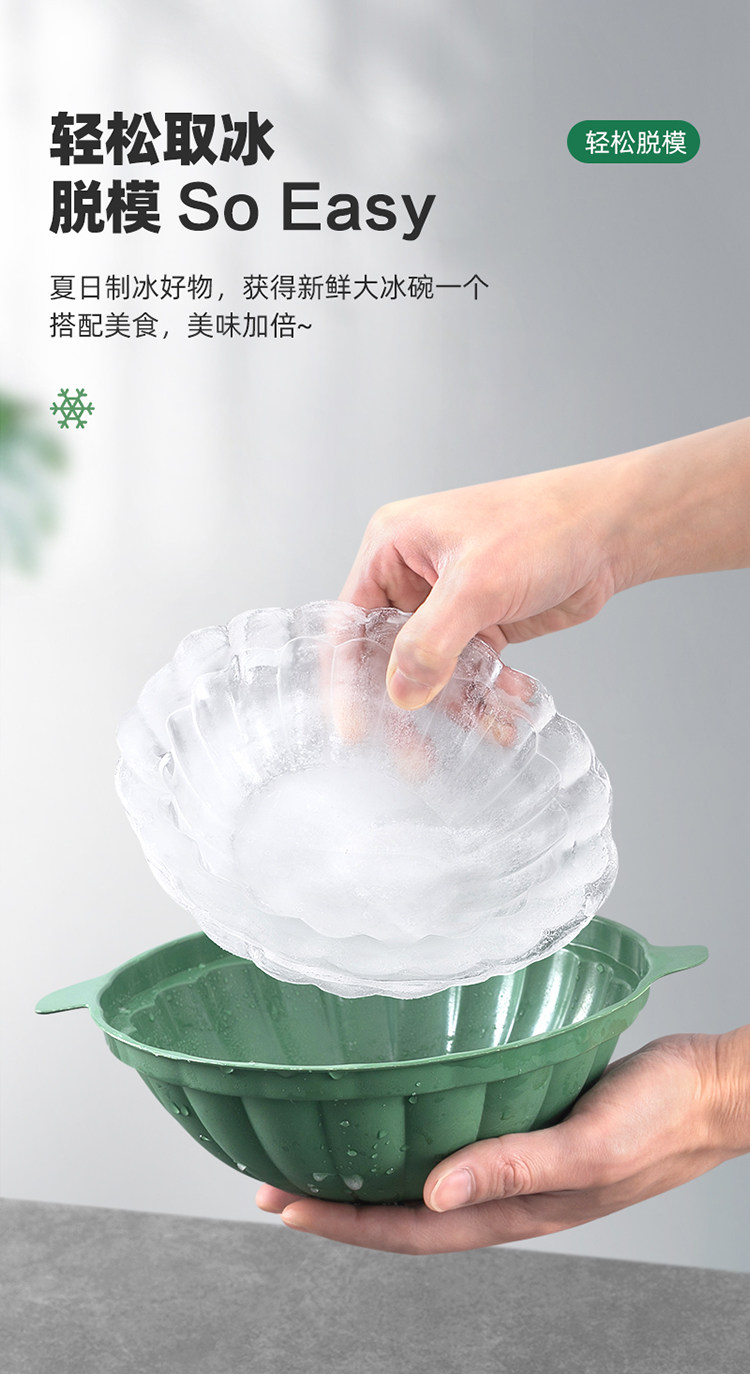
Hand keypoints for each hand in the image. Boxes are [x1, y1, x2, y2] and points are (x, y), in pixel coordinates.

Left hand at [256, 1030, 748, 1253]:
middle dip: (338, 1207)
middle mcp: (510, 1192)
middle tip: (275, 1185)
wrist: (711, 1090)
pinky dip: (415, 1142)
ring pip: (428, 1183)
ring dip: (371, 1177)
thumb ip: (517, 1167)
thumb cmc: (663, 1117)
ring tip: (320, 1156)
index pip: (410, 1230)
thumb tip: (436, 1194)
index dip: (343, 1223)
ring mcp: (520, 1163)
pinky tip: (403, 1115)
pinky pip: (459, 1145)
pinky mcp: (531, 1126)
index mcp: (519, 1208)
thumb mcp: (591, 1144)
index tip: (283, 1205)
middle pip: (406, 1215)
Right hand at [341, 421, 749, 708]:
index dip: (346, 678)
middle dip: (404, 705)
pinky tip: (508, 710)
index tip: (354, 729)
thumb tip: (401, 693)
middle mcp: (412, 575)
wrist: (611, 530)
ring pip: (431, 671)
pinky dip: (484, 694)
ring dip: (453, 706)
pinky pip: (467, 672)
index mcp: (392, 548)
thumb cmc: (545, 527)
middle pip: (386, 655)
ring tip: (483, 732)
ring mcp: (446, 601)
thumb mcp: (478, 583)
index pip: (350, 622)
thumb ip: (433, 641)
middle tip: (414, 754)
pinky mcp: (481, 623)